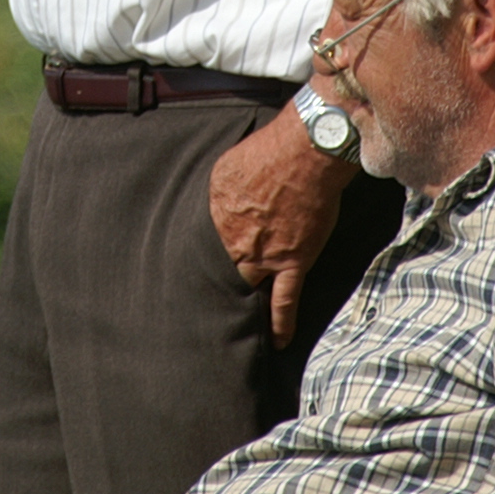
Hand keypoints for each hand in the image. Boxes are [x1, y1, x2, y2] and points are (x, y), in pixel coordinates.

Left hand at [209, 104, 353, 347]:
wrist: (306, 153)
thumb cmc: (268, 152)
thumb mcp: (225, 168)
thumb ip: (218, 193)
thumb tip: (217, 205)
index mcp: (217, 218)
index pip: (202, 249)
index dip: (199, 262)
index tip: (188, 275)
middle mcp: (236, 243)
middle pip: (222, 273)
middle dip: (216, 287)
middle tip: (208, 305)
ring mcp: (265, 257)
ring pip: (248, 289)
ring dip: (244, 304)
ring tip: (234, 325)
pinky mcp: (294, 262)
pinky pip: (286, 300)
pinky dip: (282, 323)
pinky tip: (278, 341)